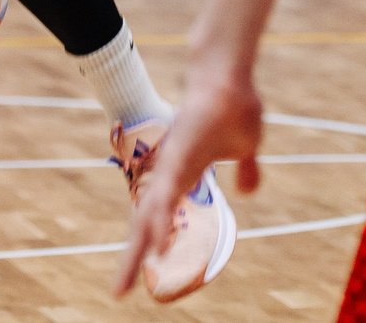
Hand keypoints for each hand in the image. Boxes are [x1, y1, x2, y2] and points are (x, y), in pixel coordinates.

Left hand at [112, 56, 262, 296]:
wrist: (227, 72)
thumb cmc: (233, 105)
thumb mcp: (246, 147)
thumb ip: (245, 169)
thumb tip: (247, 191)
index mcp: (181, 177)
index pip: (159, 219)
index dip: (149, 246)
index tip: (137, 276)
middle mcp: (170, 175)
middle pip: (146, 224)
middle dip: (133, 259)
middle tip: (118, 293)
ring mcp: (172, 165)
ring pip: (150, 214)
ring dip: (140, 247)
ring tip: (126, 280)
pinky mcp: (179, 156)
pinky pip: (166, 194)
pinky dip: (159, 220)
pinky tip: (153, 241)